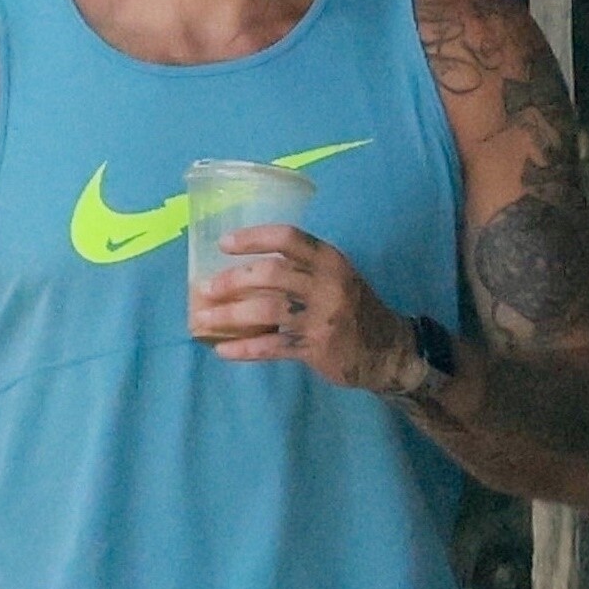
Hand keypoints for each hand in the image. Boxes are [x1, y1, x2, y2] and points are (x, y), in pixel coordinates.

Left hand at [191, 225, 419, 394]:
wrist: (387, 350)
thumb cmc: (352, 309)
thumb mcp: (336, 278)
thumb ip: (301, 270)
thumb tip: (244, 272)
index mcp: (329, 260)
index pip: (288, 238)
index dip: (253, 238)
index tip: (223, 243)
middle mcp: (326, 284)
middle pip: (271, 273)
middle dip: (232, 280)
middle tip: (204, 288)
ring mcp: (321, 316)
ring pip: (265, 310)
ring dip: (228, 315)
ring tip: (201, 320)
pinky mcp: (315, 347)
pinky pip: (271, 346)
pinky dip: (243, 348)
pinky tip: (222, 350)